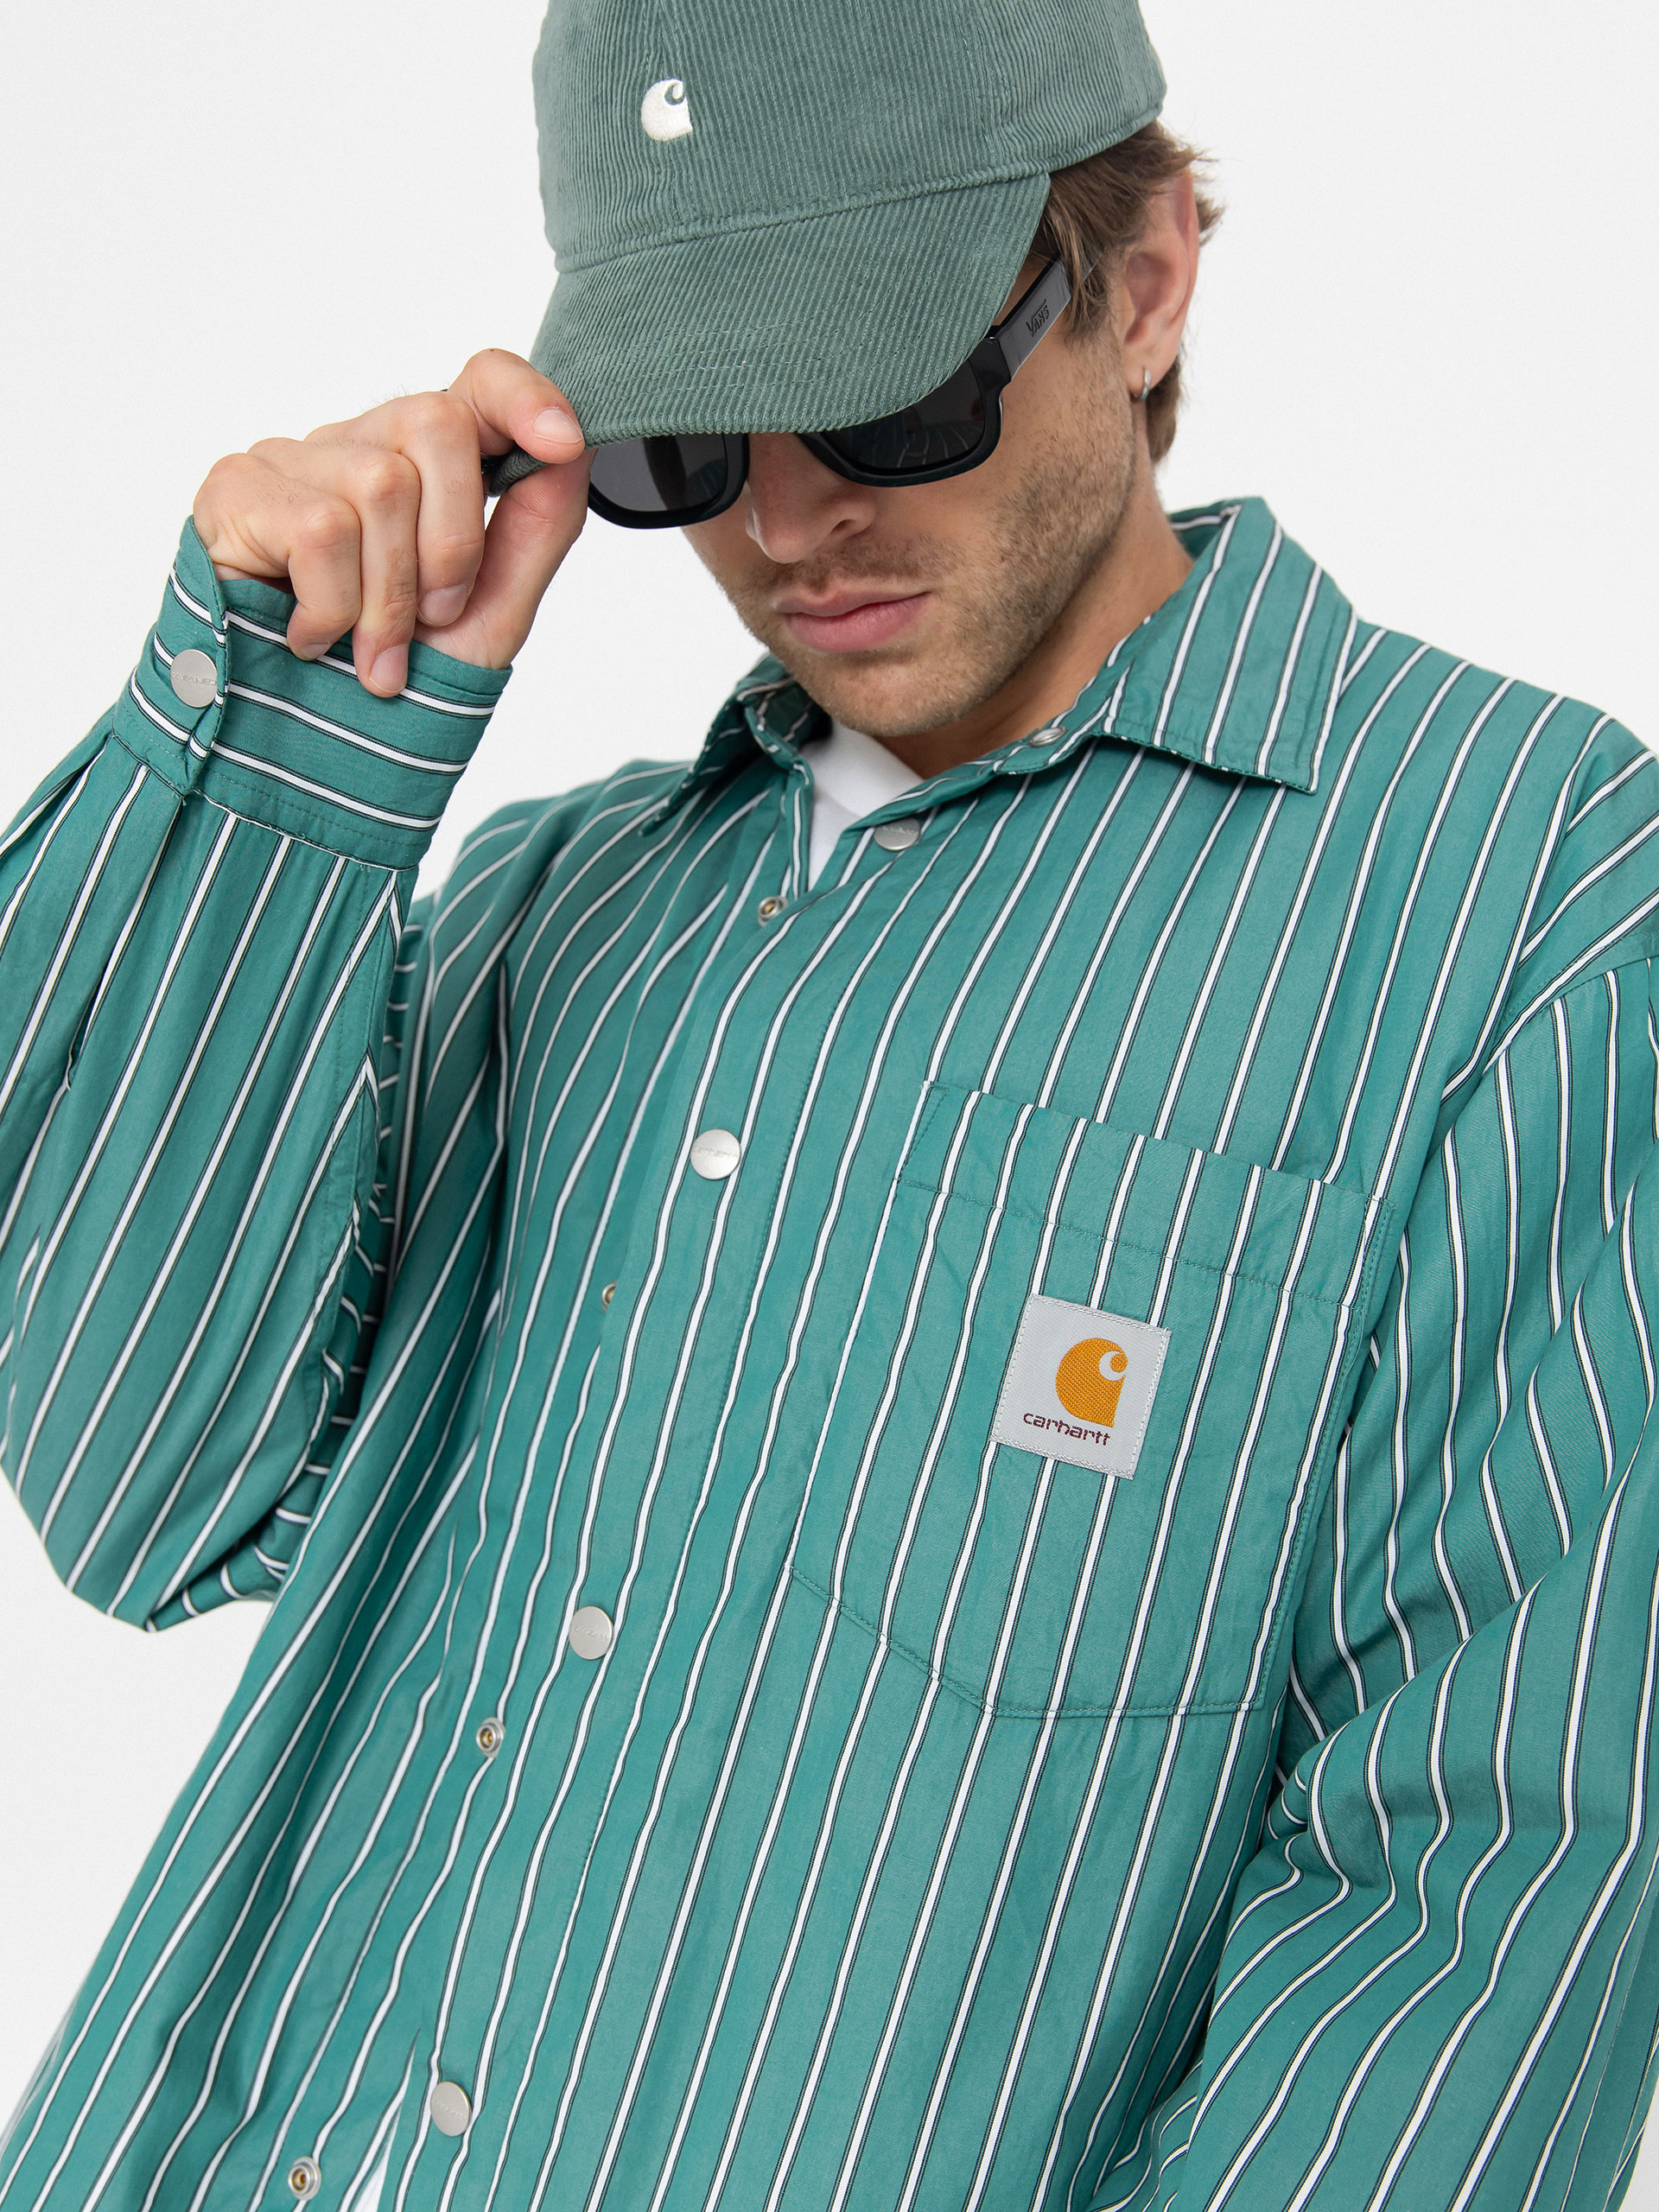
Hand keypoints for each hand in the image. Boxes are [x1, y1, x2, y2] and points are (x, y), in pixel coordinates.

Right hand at [192, 349, 590, 694]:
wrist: (312, 751)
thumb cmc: (398, 676)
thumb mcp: (490, 610)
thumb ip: (536, 528)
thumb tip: (573, 448)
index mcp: (423, 462)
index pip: (478, 382)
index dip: (523, 396)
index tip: (562, 441)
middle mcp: (356, 444)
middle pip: (436, 421)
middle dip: (454, 541)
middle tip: (434, 617)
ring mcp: (290, 460)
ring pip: (380, 485)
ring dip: (390, 596)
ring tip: (371, 651)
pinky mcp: (237, 492)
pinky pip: (319, 529)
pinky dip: (333, 608)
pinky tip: (312, 638)